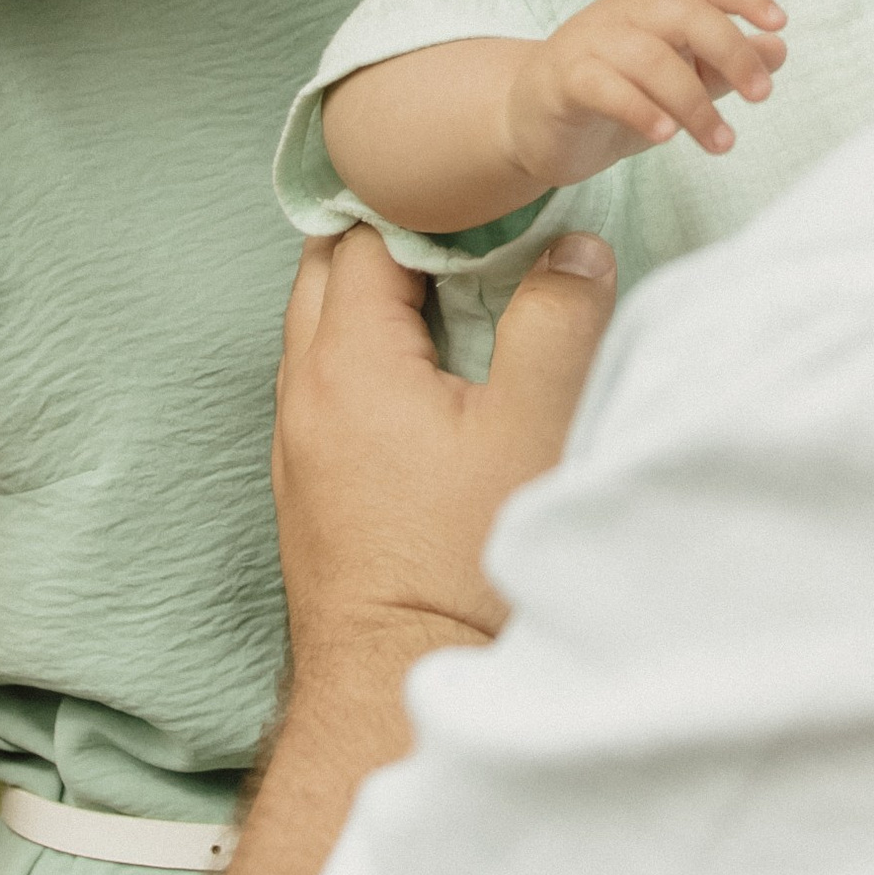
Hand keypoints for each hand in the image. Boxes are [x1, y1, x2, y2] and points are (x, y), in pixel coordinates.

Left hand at [272, 224, 616, 665]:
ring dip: (382, 297)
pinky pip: (329, 382)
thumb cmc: (464, 561)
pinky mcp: (311, 484)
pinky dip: (373, 352)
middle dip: (395, 235)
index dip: (428, 200)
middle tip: (474, 227)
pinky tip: (438, 375)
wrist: (397, 680)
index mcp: (348, 359)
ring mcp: (299, 442)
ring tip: (464, 292)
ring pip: (325, 327)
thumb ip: (557, 321)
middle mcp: (304, 390)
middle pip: (331, 268)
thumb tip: (574, 248)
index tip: (490, 194)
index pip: (368, 230)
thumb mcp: (532, 426)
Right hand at [501, 0, 787, 189]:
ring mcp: (589, 42)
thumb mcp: (678, 82)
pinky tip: (666, 136)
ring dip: (695, 102)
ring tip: (720, 142)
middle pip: (684, 10)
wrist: (532, 125)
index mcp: (653, 7)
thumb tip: (778, 50)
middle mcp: (623, 14)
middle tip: (762, 95)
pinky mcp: (563, 80)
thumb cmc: (612, 98)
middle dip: (731, 50)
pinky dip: (641, 109)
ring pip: (650, 56)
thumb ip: (723, 68)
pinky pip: (604, 86)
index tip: (779, 22)